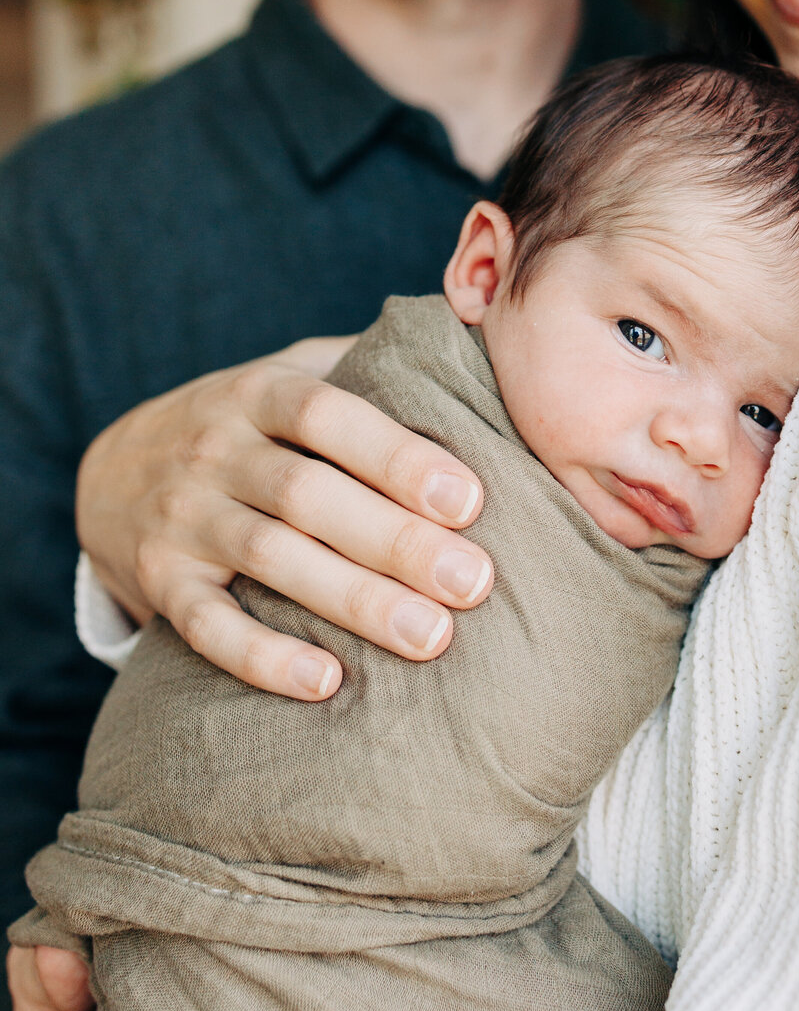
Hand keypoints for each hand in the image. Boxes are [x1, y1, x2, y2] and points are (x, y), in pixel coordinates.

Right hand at [76, 338, 491, 698]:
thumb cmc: (243, 425)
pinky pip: (207, 626)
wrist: (112, 473)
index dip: (396, 455)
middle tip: (474, 583)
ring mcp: (182, 518)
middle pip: (308, 496)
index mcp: (258, 393)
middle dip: (396, 541)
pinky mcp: (159, 582)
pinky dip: (262, 657)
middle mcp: (215, 450)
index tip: (468, 499)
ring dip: (353, 601)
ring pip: (270, 560)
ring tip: (430, 637)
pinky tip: (326, 682)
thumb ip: (366, 359)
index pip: (328, 416)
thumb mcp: (286, 371)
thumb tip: (474, 328)